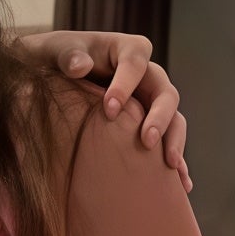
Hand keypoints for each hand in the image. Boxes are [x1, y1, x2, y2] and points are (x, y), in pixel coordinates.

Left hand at [15, 29, 189, 188]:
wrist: (53, 73)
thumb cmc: (55, 58)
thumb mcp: (55, 51)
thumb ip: (67, 55)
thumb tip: (80, 66)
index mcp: (129, 50)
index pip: (136, 63)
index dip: (125, 85)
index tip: (109, 110)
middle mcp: (147, 75)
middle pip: (165, 93)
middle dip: (160, 118)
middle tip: (146, 142)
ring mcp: (150, 100)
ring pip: (174, 118)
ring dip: (174, 141)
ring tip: (170, 166)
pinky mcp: (147, 122)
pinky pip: (167, 141)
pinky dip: (176, 162)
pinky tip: (182, 185)